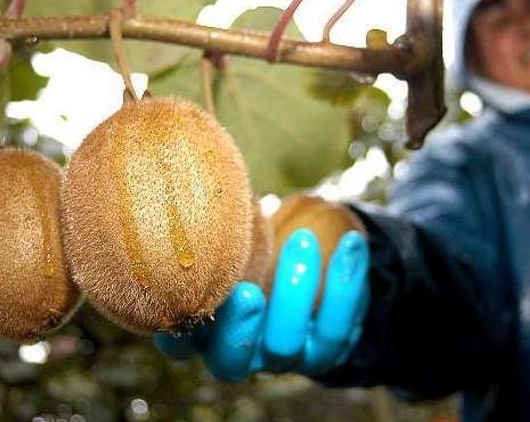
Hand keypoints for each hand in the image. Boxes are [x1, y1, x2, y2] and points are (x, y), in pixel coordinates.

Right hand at [153, 229, 369, 380]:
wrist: (319, 268)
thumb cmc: (261, 243)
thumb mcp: (237, 233)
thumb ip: (218, 222)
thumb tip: (201, 168)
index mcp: (204, 331)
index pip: (180, 345)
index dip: (178, 332)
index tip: (189, 295)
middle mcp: (239, 353)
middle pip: (230, 362)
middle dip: (238, 329)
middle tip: (247, 291)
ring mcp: (282, 357)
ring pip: (285, 343)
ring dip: (294, 290)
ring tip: (303, 240)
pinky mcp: (324, 351)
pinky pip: (336, 327)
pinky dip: (344, 282)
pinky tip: (351, 243)